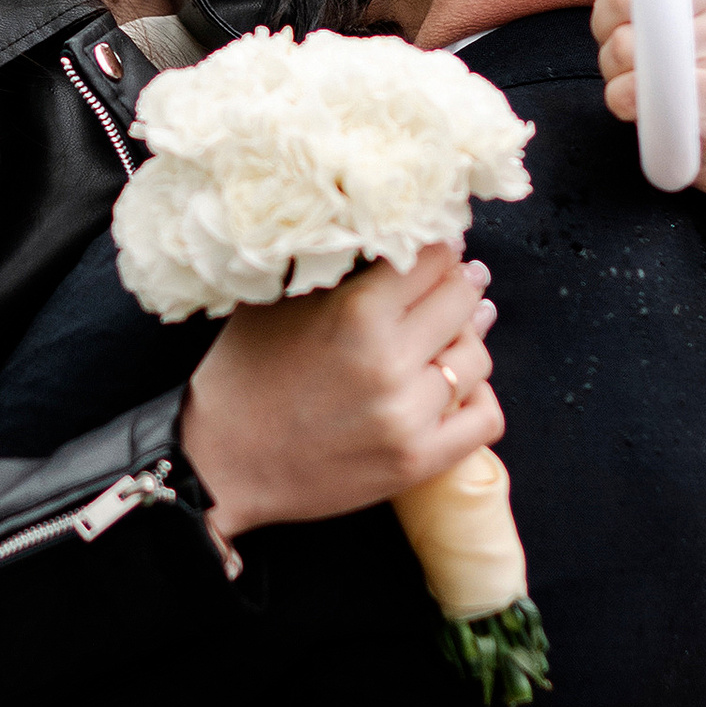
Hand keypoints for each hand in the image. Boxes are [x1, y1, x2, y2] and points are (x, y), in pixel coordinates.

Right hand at [179, 246, 500, 545]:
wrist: (221, 465)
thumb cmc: (242, 379)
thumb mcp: (275, 304)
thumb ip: (335, 272)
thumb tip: (388, 241)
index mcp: (356, 314)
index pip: (430, 258)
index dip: (438, 245)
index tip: (438, 246)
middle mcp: (390, 362)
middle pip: (462, 300)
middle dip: (461, 284)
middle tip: (458, 280)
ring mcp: (408, 415)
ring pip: (477, 357)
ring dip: (468, 340)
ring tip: (455, 333)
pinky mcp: (416, 461)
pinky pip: (484, 417)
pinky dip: (478, 397)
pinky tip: (458, 387)